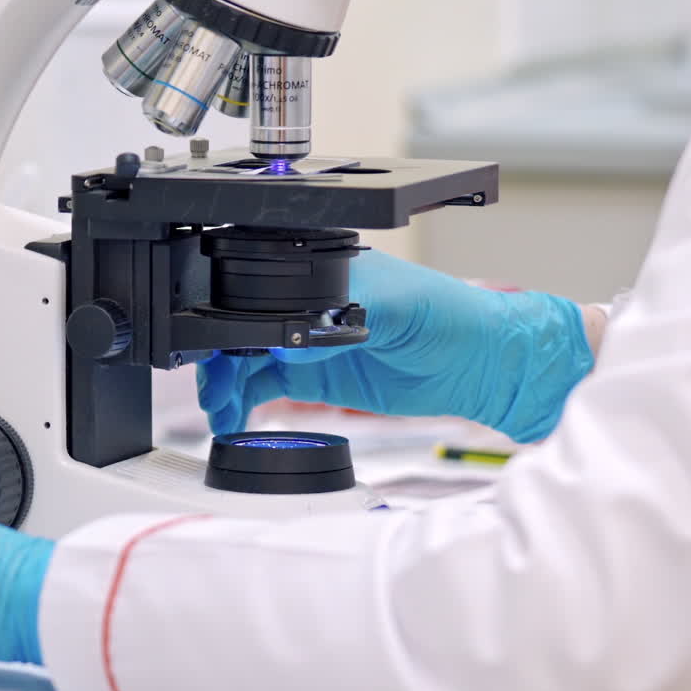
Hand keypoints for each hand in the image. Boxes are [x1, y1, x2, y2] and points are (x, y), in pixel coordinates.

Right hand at [197, 250, 594, 439]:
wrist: (478, 365)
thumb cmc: (450, 318)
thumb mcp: (400, 306)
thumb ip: (343, 316)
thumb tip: (287, 340)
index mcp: (324, 272)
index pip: (258, 290)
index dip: (230, 319)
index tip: (217, 351)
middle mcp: (309, 304)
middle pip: (241, 326)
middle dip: (217, 358)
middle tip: (211, 390)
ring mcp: (308, 341)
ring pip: (245, 360)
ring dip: (224, 384)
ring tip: (219, 411)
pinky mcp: (314, 376)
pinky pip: (263, 388)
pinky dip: (242, 403)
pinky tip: (232, 418)